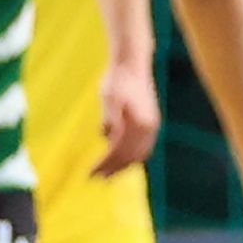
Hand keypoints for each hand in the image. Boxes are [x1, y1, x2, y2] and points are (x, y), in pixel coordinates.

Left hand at [93, 57, 160, 176]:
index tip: (90, 173)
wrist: (132, 64)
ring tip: (107, 173)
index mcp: (139, 124)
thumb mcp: (109, 97)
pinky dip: (133, 157)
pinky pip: (144, 147)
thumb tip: (106, 136)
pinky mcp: (151, 122)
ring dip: (123, 166)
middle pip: (130, 157)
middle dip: (113, 169)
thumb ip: (110, 117)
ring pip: (140, 155)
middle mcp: (149, 128)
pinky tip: (120, 159)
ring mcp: (152, 126)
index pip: (119, 152)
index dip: (104, 165)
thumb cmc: (117, 80)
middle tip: (95, 177)